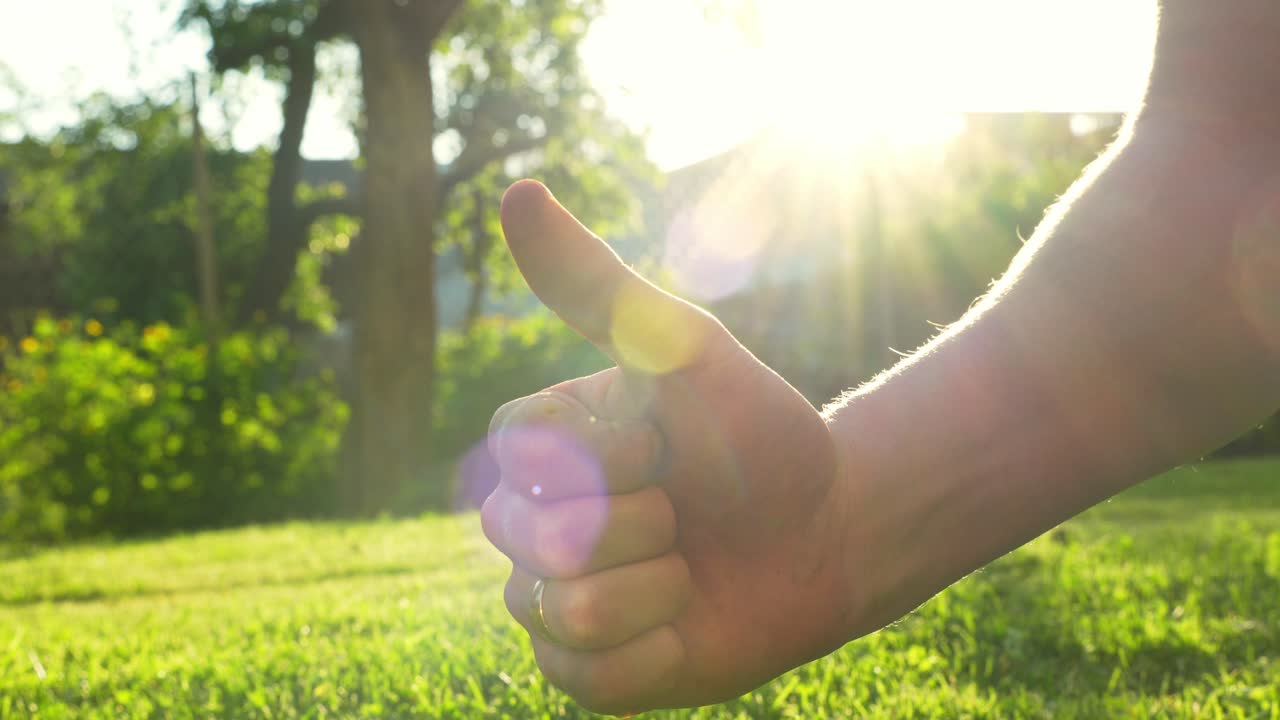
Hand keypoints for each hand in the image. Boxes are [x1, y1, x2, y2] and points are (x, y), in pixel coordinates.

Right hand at [482, 180, 856, 712]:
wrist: (831, 525)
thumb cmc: (759, 432)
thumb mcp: (684, 350)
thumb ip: (596, 285)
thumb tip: (516, 190)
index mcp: (540, 449)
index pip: (521, 456)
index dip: (612, 455)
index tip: (667, 444)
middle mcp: (532, 524)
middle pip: (534, 540)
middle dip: (641, 521)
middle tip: (686, 510)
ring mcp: (554, 601)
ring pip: (563, 611)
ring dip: (657, 585)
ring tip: (692, 566)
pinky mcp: (588, 672)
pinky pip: (585, 677)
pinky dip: (658, 648)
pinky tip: (689, 619)